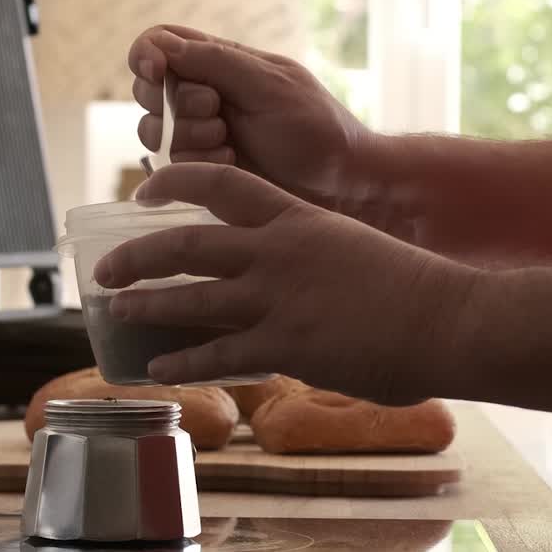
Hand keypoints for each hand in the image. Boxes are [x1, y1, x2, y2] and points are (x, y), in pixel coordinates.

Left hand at [93, 164, 480, 402]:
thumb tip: (278, 269)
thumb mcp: (346, 245)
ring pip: (188, 297)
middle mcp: (275, 251)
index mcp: (294, 216)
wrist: (446, 318)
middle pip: (184, 243)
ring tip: (116, 312)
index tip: (142, 191)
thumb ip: (304, 250)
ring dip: (145, 305)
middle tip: (105, 269)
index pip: (218, 184)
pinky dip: (180, 362)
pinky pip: (216, 355)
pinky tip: (156, 369)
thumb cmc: (408, 285)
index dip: (172, 182)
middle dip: (136, 256)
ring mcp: (276, 299)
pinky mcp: (284, 346)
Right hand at [129, 25, 379, 205]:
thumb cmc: (315, 126)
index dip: (146, 55)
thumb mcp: (269, 84)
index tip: (157, 72)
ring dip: (189, 136)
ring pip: (154, 131)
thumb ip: (215, 61)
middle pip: (147, 90)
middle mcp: (203, 93)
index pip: (160, 43)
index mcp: (220, 60)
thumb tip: (162, 46)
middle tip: (216, 111)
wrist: (339, 183)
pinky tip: (230, 162)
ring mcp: (199, 133)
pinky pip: (171, 164)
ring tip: (228, 142)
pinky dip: (198, 163)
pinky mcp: (201, 169)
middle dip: (176, 104)